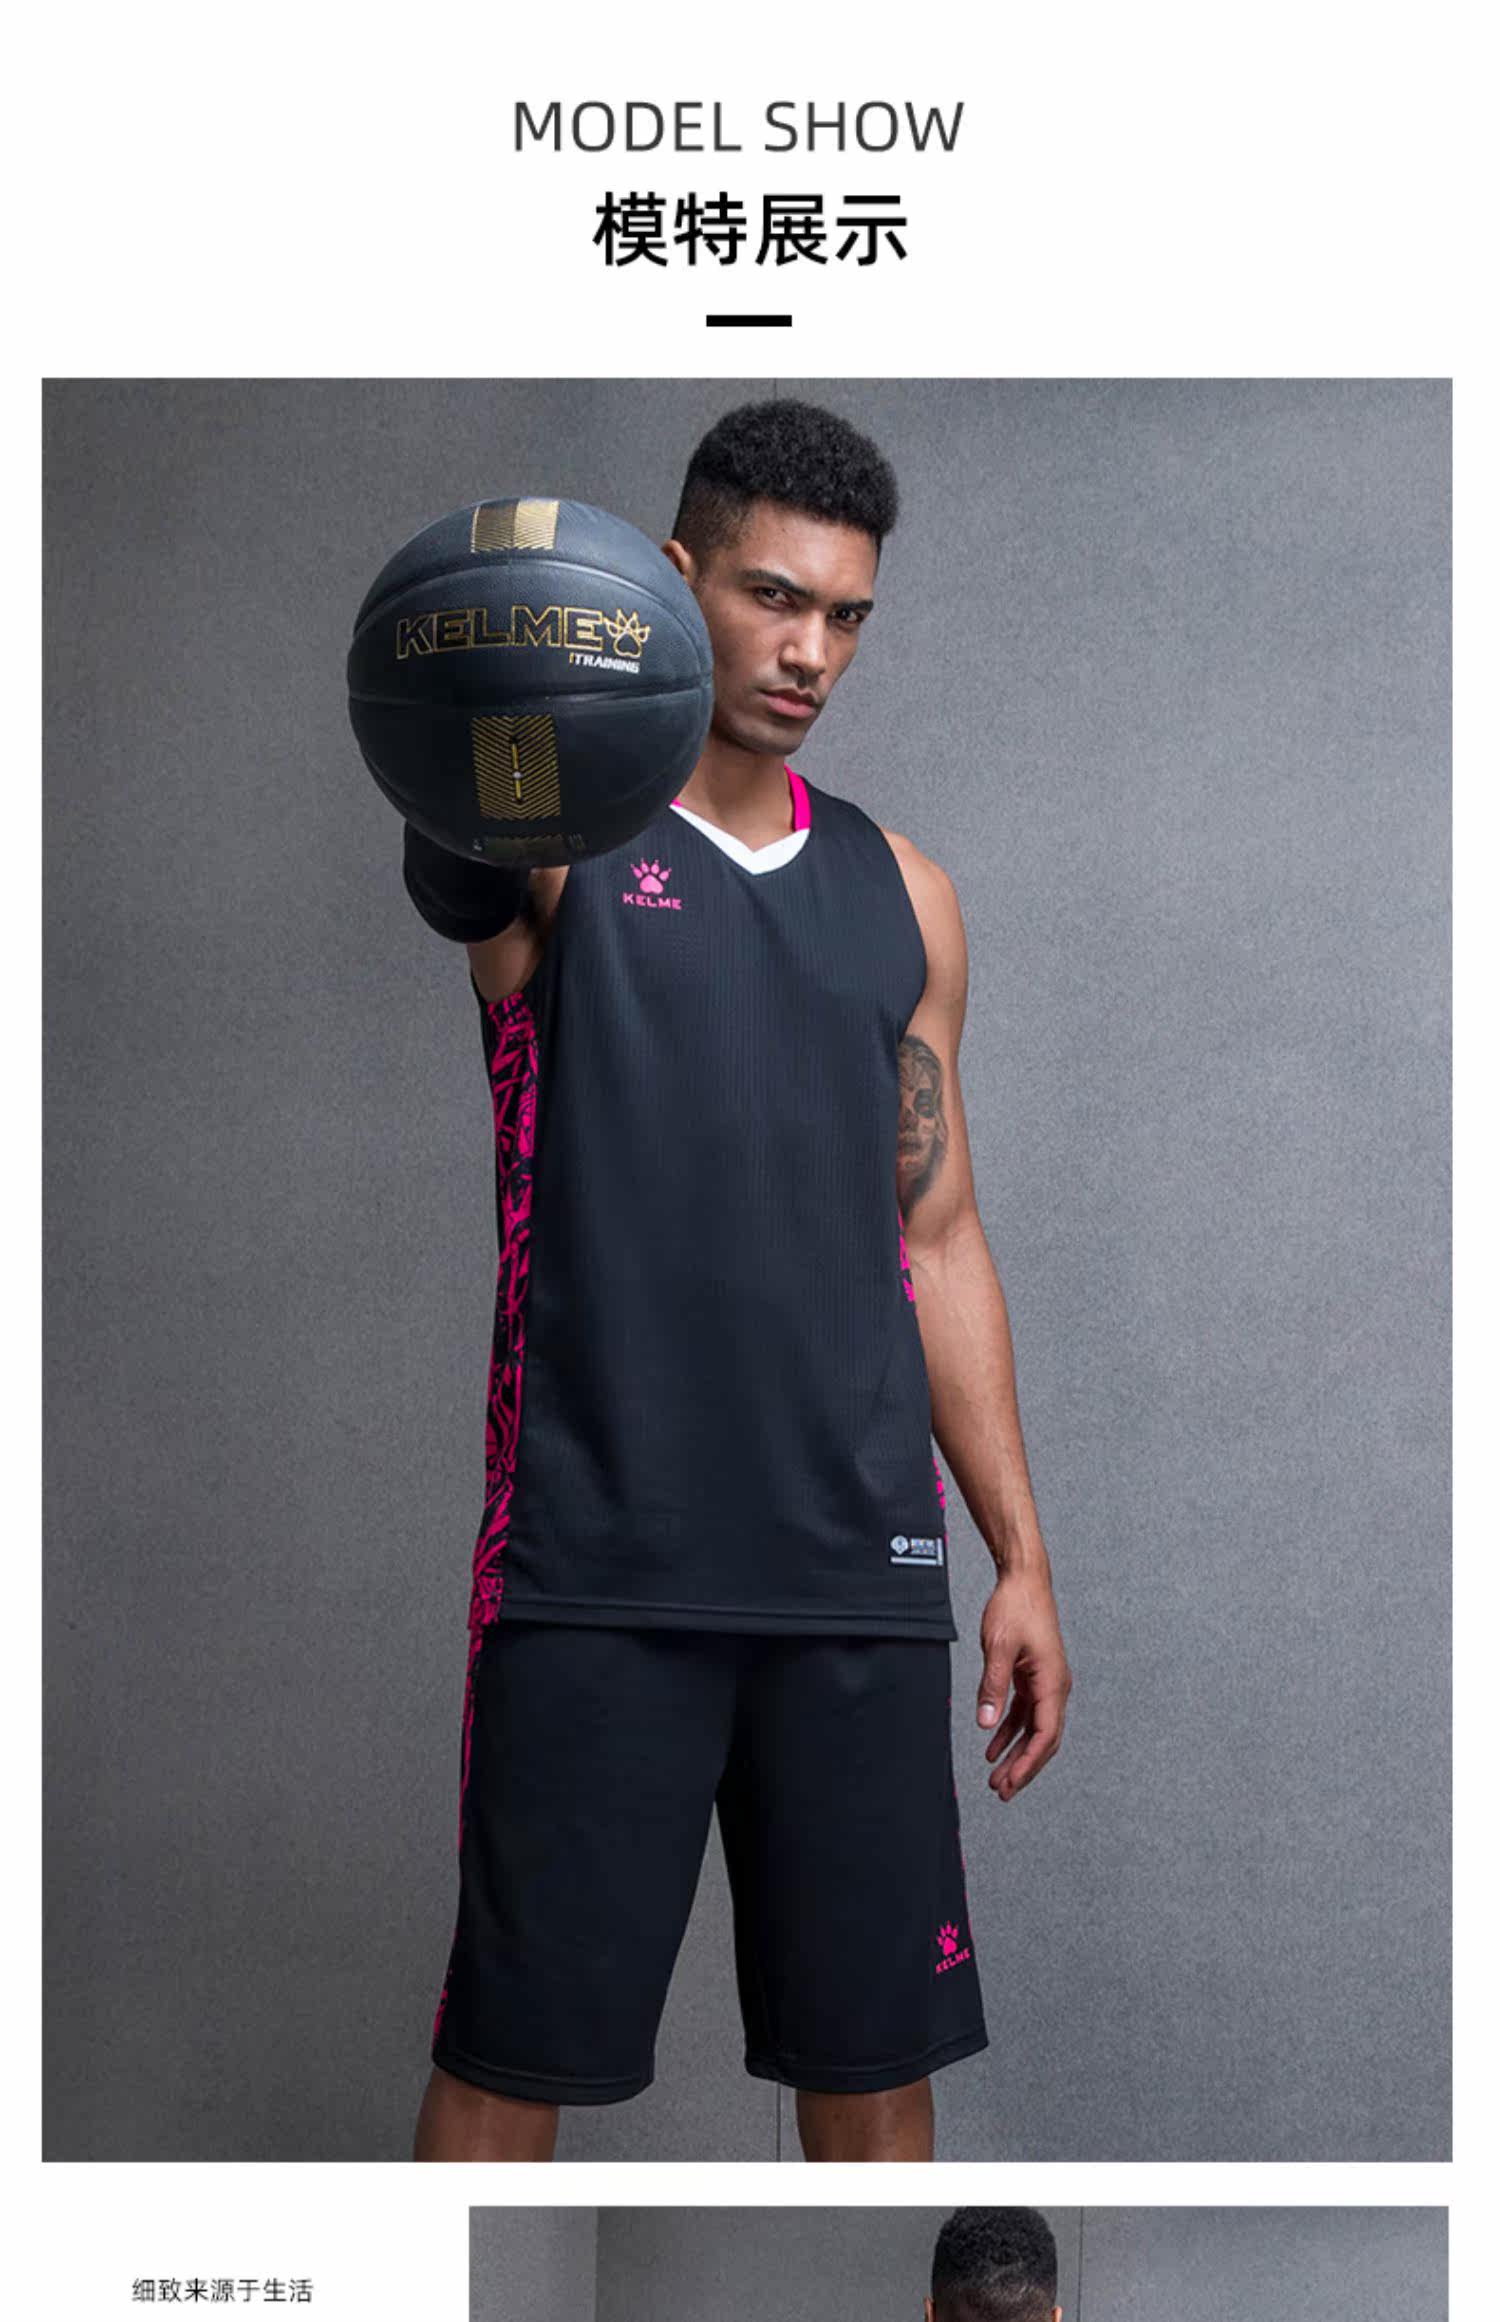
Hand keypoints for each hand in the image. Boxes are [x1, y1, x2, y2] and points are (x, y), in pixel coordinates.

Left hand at [976, 1561, 1070, 1799]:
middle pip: (1043, 1739)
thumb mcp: (999, 1647)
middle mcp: (1055, 1686)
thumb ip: (993, 1686)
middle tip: (1002, 1791)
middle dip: (1024, 1767)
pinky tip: (992, 1747)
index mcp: (1053, 1682)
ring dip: (1016, 1754)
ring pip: (1033, 1729)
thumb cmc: (1016, 1608)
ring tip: (996, 1778)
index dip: (1029, 1763)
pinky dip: (1009, 1731)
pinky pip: (1024, 1713)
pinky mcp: (1033, 1677)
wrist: (1023, 1579)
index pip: (1045, 1735)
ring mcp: (1045, 1682)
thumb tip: (986, 1724)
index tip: (1011, 1783)